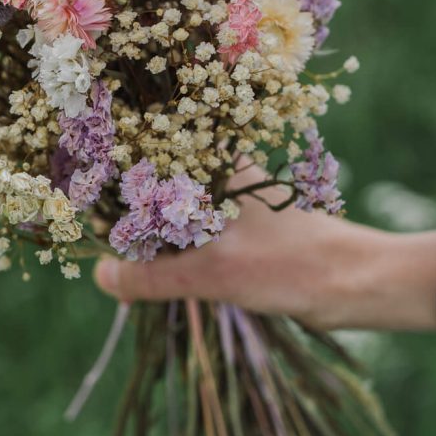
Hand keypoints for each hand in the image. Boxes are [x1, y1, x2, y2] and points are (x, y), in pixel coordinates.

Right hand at [94, 166, 435, 331]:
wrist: (360, 286)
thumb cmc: (293, 266)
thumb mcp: (214, 274)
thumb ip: (154, 277)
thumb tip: (101, 276)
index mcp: (218, 164)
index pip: (153, 148)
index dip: (114, 160)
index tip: (76, 177)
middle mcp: (222, 175)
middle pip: (158, 181)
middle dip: (124, 203)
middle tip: (82, 220)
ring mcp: (230, 205)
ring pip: (173, 211)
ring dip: (146, 232)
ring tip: (106, 248)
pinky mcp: (239, 234)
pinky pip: (189, 236)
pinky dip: (167, 250)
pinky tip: (147, 270)